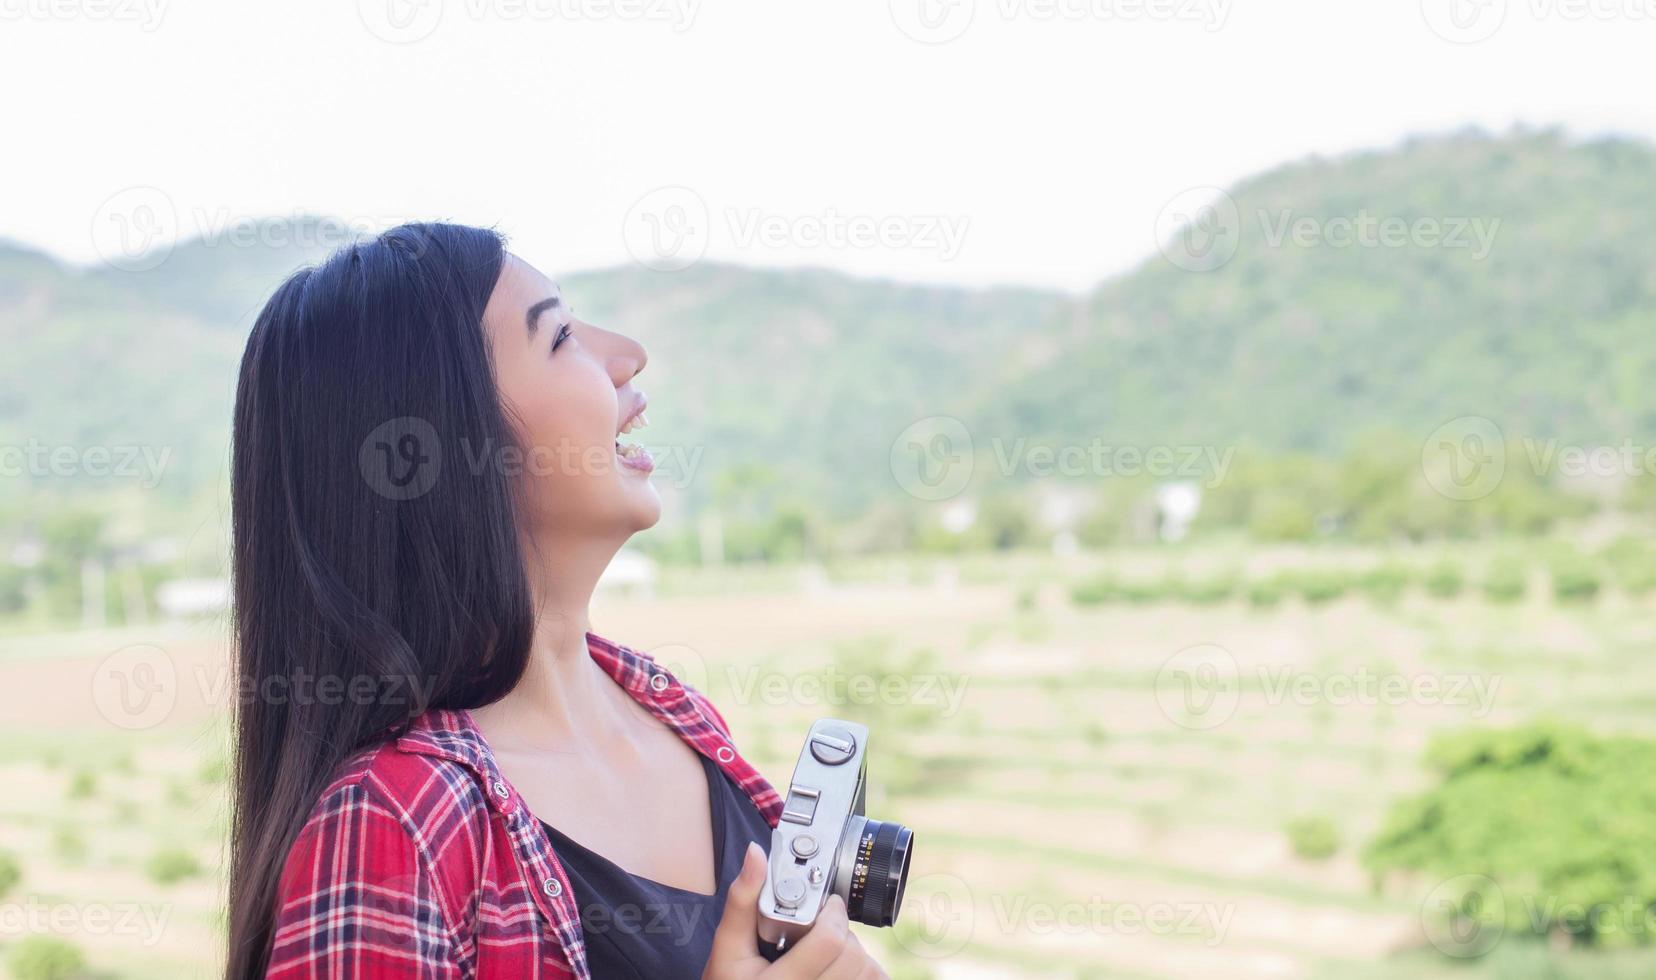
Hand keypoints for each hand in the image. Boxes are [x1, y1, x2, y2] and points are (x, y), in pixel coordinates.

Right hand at [703, 841, 889, 979]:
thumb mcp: (728, 947)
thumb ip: (742, 899)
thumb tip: (756, 853)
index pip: (829, 942)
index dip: (833, 913)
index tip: (827, 904)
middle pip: (852, 954)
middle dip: (840, 932)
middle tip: (821, 930)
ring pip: (868, 969)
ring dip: (853, 952)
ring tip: (826, 952)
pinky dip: (865, 970)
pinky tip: (839, 967)